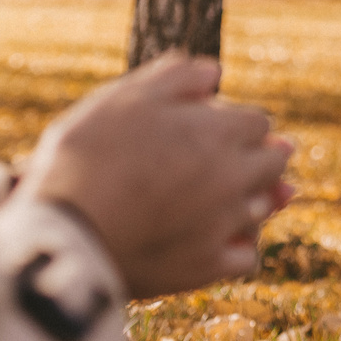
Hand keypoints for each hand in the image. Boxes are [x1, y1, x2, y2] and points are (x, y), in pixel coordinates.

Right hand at [23, 53, 294, 297]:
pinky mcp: (208, 267)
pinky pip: (248, 257)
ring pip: (264, 208)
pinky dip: (238, 247)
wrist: (65, 227)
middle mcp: (233, 176)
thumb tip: (214, 74)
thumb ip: (175, 77)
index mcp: (218, 131)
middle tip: (225, 161)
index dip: (234, 122)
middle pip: (274, 162)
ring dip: (250, 200)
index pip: (258, 122)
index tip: (209, 128)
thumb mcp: (124, 97)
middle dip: (256, 157)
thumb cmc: (86, 153)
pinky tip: (218, 241)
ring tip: (218, 199)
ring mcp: (224, 224)